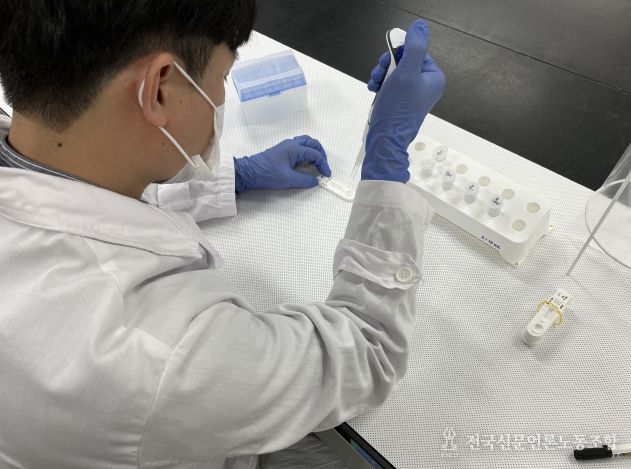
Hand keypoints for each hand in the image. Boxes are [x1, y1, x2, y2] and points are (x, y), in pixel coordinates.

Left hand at [234, 135, 330, 191]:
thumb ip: (304, 180)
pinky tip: (305, 161)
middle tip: (324, 166)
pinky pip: (299, 145)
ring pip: (306, 142)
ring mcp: (286, 146)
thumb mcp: (288, 179)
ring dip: (314, 150)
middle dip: (321, 154)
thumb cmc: (267, 174)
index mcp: (294, 149)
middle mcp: (292, 144)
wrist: (249, 172)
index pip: (315, 154)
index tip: (326, 175)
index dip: (323, 164)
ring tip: (317, 162)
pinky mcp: (282, 150)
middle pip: (312, 143)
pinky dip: (306, 151)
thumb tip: (315, 181)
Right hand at [363, 19, 445, 182]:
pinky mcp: (401, 102)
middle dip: (388, 65)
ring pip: (395, 72)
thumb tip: (420, 27)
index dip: (399, 54)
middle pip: (404, 61)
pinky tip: (374, 89)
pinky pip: (390, 85)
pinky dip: (380, 85)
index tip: (387, 62)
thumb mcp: (406, 73)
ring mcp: (413, 95)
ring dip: (382, 74)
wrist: (385, 139)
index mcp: (434, 78)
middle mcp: (426, 86)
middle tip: (379, 73)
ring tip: (374, 83)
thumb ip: (414, 48)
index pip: (417, 52)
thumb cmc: (397, 110)